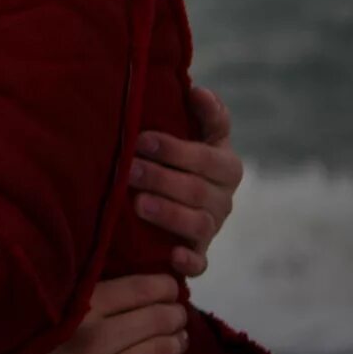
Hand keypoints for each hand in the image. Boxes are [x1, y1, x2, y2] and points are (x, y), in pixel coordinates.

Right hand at [9, 274, 189, 353]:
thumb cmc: (17, 345)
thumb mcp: (42, 308)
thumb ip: (80, 294)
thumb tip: (126, 280)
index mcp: (79, 309)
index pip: (140, 290)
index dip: (165, 286)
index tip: (168, 287)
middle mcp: (96, 338)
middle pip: (158, 320)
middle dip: (176, 314)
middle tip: (176, 313)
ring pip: (162, 351)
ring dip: (179, 341)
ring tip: (178, 337)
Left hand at [131, 84, 240, 279]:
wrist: (171, 199)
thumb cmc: (179, 158)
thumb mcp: (194, 132)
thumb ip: (204, 114)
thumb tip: (199, 90)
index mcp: (223, 165)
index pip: (207, 156)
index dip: (175, 149)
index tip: (142, 138)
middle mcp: (222, 197)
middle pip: (197, 189)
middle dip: (161, 178)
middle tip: (129, 169)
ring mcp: (211, 226)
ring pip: (199, 223)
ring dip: (169, 214)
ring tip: (138, 204)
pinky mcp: (198, 253)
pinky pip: (200, 263)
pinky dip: (189, 261)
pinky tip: (172, 255)